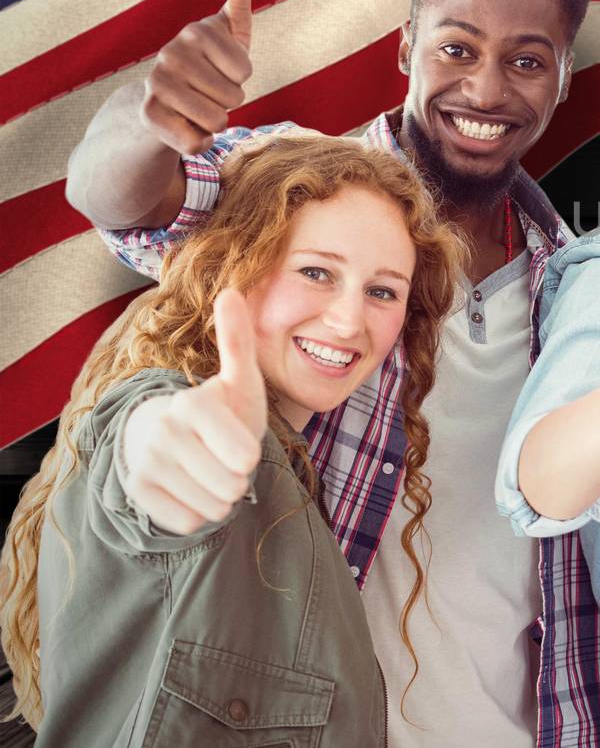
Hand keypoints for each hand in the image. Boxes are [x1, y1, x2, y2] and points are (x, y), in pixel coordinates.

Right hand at [122, 288, 267, 533]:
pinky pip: (189, 521)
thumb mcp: (239, 379)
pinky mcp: (137, 491)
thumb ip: (238, 340)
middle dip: (235, 478)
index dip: (249, 456)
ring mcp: (145, 462)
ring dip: (219, 496)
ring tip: (207, 470)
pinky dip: (197, 513)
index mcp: (192, 404)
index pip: (243, 457)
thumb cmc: (220, 409)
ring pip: (212, 507)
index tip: (239, 442)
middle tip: (221, 456)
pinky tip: (189, 487)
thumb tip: (229, 292)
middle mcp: (162, 431)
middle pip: (231, 485)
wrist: (175, 437)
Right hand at [140, 0, 254, 154]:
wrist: (157, 105)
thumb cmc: (206, 66)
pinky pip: (198, 143)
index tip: (222, 68)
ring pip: (218, 121)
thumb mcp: (229, 31)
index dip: (240, 76)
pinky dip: (199, 142)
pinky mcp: (148, 116)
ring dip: (215, 122)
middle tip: (207, 91)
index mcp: (196, 30)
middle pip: (235, 96)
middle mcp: (170, 53)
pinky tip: (183, 128)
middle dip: (229, 101)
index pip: (245, 69)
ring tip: (196, 107)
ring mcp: (156, 84)